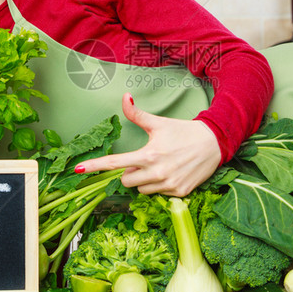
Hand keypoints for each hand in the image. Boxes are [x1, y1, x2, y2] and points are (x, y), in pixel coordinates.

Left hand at [77, 93, 221, 196]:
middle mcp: (157, 172)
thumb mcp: (159, 123)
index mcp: (149, 154)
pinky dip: (158, 186)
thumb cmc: (183, 131)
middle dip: (128, 172)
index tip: (78, 169)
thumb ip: (137, 114)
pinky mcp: (179, 193)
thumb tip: (125, 97)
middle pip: (125, 181)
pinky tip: (170, 173)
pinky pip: (157, 195)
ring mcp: (168, 185)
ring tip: (158, 166)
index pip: (116, 162)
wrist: (214, 143)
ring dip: (143, 180)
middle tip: (142, 160)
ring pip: (141, 189)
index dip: (95, 166)